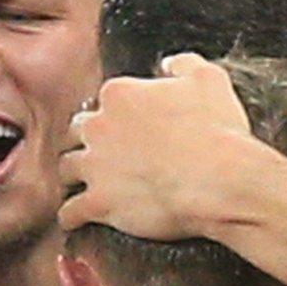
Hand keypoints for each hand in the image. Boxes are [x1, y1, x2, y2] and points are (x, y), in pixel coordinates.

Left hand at [60, 54, 259, 240]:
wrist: (219, 179)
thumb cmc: (217, 130)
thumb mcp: (209, 79)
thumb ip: (182, 64)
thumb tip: (167, 65)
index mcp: (120, 95)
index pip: (105, 101)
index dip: (116, 114)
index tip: (127, 126)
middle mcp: (99, 127)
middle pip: (78, 131)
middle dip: (88, 141)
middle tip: (102, 153)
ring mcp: (96, 166)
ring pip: (67, 168)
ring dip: (74, 175)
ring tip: (82, 184)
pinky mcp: (99, 202)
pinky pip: (70, 211)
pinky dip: (71, 217)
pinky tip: (75, 220)